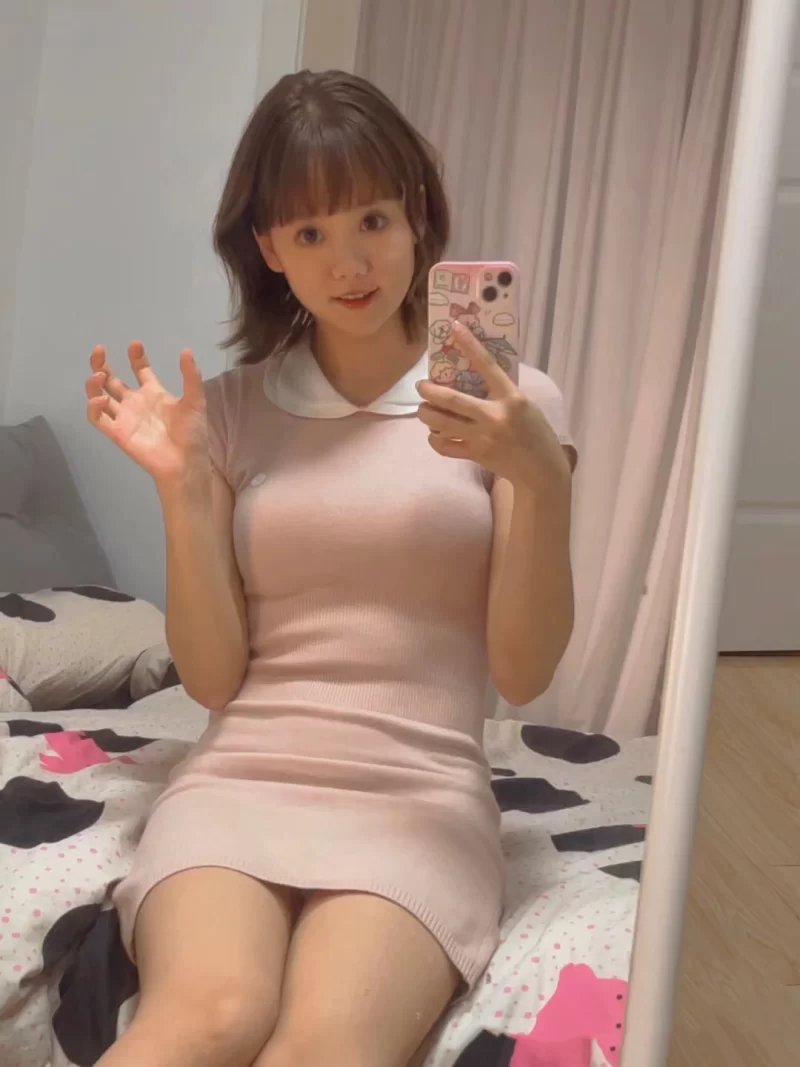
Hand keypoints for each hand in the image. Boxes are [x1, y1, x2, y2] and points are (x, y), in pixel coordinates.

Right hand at [85, 341, 209, 487]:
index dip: (136, 357)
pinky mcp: (117, 432)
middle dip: (102, 363)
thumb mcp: (195, 401)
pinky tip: (102, 398)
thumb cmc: (192, 434)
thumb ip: (191, 377)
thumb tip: (186, 350)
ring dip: (94, 383)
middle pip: (112, 379)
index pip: (140, 370)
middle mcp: (135, 403)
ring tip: (99, 374)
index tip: (135, 344)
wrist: (186, 463)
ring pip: (99, 395)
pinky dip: (94, 406)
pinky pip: (97, 418)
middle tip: (100, 349)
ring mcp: (124, 417)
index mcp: (154, 393)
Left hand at [417, 322, 570, 491]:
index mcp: (511, 398)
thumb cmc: (536, 433)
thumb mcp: (525, 405)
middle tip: (420, 385)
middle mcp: (494, 416)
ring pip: (441, 423)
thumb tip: (476, 374)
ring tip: (424, 409)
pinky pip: (445, 446)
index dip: (469, 345)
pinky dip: (435, 439)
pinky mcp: (475, 455)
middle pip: (451, 399)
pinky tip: (435, 434)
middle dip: (429, 390)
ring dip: (426, 413)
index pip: (487, 365)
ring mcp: (482, 437)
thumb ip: (502, 391)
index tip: (454, 327)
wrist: (541, 471)